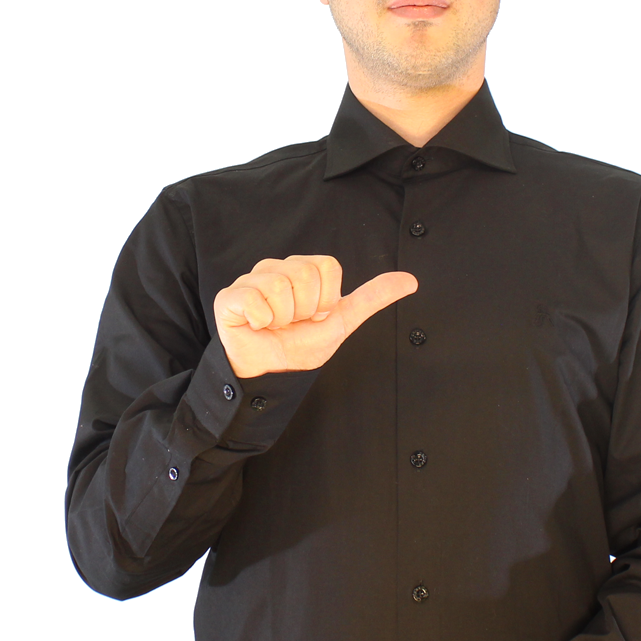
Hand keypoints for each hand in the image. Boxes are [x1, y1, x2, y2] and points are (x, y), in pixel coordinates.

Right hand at [213, 255, 417, 378]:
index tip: (316, 315)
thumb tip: (411, 280)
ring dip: (283, 318)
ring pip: (279, 286)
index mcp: (304, 269)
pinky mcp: (230, 296)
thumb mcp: (342, 321)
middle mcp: (277, 267)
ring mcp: (252, 279)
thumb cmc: (302, 345)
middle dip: (305, 310)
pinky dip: (261, 321)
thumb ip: (373, 298)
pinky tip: (258, 326)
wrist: (271, 374)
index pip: (328, 267)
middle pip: (304, 274)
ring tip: (276, 326)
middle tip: (294, 323)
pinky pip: (254, 299)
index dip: (327, 298)